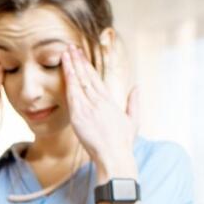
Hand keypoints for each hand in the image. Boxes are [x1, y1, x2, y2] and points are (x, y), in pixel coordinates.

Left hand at [61, 44, 138, 179]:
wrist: (114, 156)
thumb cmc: (122, 143)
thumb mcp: (133, 121)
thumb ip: (133, 103)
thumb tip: (137, 87)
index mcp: (109, 101)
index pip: (96, 79)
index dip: (88, 66)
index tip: (82, 55)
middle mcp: (99, 101)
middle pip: (87, 76)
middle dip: (78, 60)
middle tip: (71, 47)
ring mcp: (89, 107)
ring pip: (79, 82)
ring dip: (72, 66)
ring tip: (66, 52)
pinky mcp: (80, 115)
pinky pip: (72, 95)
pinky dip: (69, 80)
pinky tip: (66, 69)